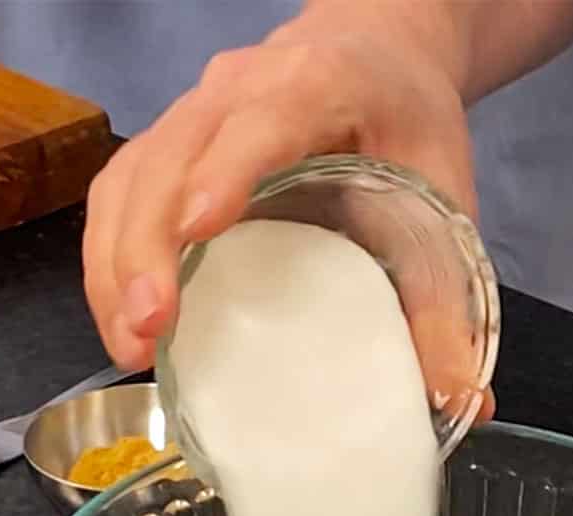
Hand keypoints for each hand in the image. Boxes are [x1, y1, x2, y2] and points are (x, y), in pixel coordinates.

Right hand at [83, 3, 490, 421]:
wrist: (377, 54)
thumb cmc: (409, 122)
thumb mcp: (445, 199)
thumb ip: (448, 301)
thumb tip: (463, 404)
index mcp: (316, 84)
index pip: (260, 120)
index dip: (225, 172)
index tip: (198, 231)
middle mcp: (237, 88)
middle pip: (167, 156)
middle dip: (145, 246)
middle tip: (148, 330)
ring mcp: (193, 112)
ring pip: (129, 178)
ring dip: (114, 263)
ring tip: (127, 343)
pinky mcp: (170, 145)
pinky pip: (121, 194)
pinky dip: (109, 257)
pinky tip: (122, 317)